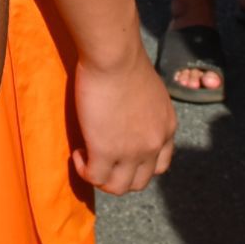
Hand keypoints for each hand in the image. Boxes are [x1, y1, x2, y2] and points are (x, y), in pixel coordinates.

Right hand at [71, 49, 175, 195]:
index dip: (139, 166)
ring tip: (87, 157)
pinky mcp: (105, 151)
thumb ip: (146, 110)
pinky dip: (84, 169)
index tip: (121, 155)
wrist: (114, 56)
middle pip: (139, 182)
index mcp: (166, 128)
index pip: (160, 165)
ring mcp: (131, 152)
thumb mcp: (151, 91)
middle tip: (101, 159)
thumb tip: (129, 114)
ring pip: (117, 187)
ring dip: (100, 178)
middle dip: (119, 175)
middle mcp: (154, 145)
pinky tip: (78, 153)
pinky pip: (94, 177)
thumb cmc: (126, 61)